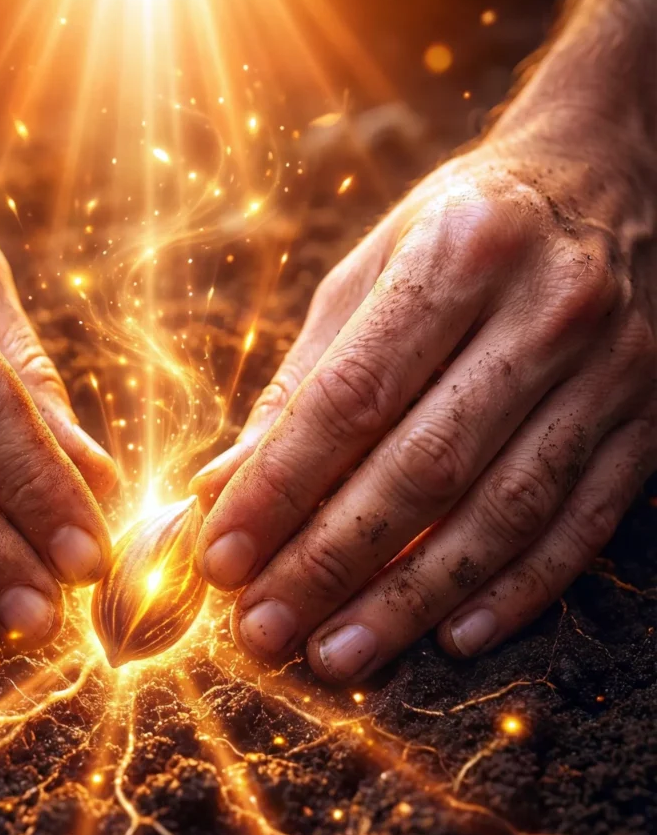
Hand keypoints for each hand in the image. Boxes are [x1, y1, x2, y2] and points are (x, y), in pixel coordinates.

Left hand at [192, 133, 656, 681]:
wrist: (609, 181)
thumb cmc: (458, 234)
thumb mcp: (368, 276)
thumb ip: (299, 386)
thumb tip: (219, 490)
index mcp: (457, 256)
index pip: (351, 396)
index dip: (279, 487)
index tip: (222, 559)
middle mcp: (545, 312)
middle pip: (424, 466)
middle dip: (333, 560)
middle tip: (266, 629)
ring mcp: (613, 372)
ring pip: (504, 511)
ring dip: (413, 596)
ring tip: (338, 653)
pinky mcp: (650, 425)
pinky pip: (584, 524)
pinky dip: (519, 589)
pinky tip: (455, 636)